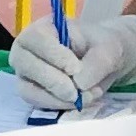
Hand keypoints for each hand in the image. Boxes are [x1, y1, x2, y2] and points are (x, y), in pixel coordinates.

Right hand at [10, 10, 135, 112]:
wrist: (106, 63)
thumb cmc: (103, 47)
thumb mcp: (109, 49)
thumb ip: (97, 62)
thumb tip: (78, 84)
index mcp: (43, 29)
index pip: (36, 39)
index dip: (54, 55)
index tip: (75, 69)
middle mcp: (28, 50)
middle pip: (26, 65)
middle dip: (54, 82)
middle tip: (77, 92)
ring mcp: (27, 73)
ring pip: (29, 89)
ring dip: (58, 99)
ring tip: (86, 97)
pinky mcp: (32, 92)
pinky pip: (38, 103)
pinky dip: (59, 106)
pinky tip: (80, 102)